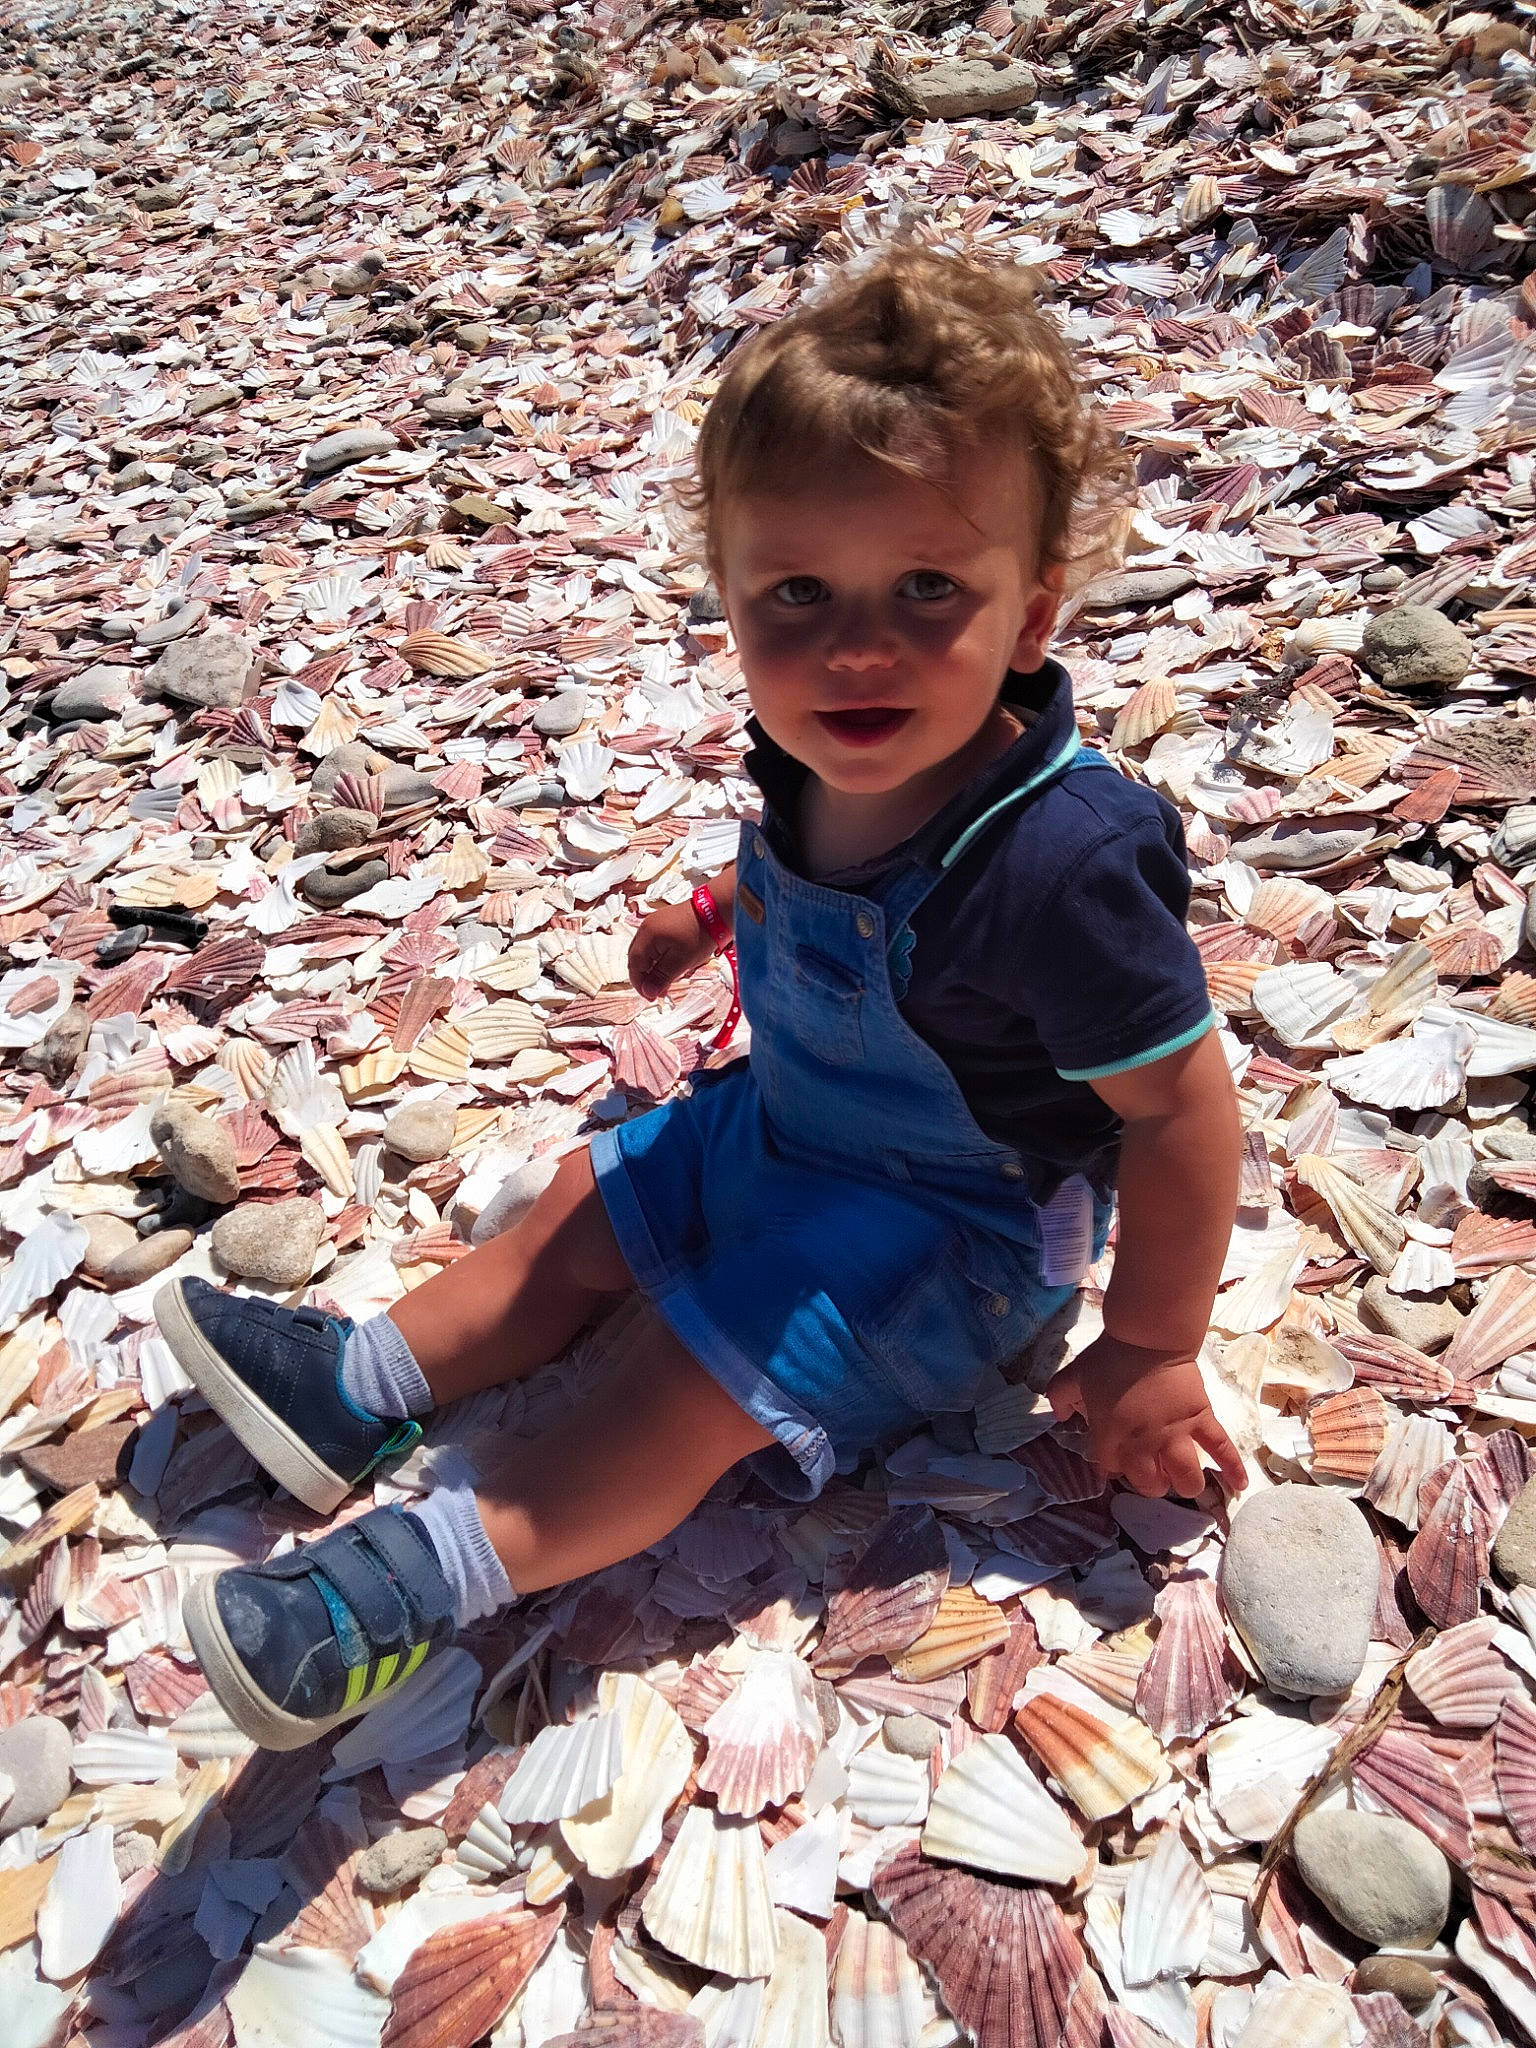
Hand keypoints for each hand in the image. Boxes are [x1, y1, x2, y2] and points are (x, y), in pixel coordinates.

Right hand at [629, 900, 715, 1001]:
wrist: (716, 910)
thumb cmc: (701, 933)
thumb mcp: (681, 961)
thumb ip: (661, 977)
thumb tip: (648, 991)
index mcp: (647, 936)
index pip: (634, 966)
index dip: (641, 984)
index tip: (651, 997)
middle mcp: (646, 928)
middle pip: (637, 958)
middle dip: (645, 977)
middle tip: (658, 991)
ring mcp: (654, 923)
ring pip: (646, 951)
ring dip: (652, 968)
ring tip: (666, 981)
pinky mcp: (664, 922)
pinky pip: (654, 943)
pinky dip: (658, 957)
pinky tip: (669, 965)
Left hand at [1049, 1335, 1245, 1499]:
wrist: (1148, 1336)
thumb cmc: (1109, 1357)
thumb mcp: (1073, 1375)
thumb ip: (1059, 1397)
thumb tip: (1060, 1416)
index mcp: (1112, 1436)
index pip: (1110, 1470)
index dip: (1110, 1469)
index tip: (1112, 1461)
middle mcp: (1145, 1444)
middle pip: (1149, 1484)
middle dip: (1147, 1484)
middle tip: (1147, 1471)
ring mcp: (1177, 1434)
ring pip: (1185, 1477)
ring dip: (1182, 1484)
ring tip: (1178, 1477)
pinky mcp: (1201, 1420)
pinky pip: (1221, 1449)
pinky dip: (1231, 1468)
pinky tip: (1237, 1485)